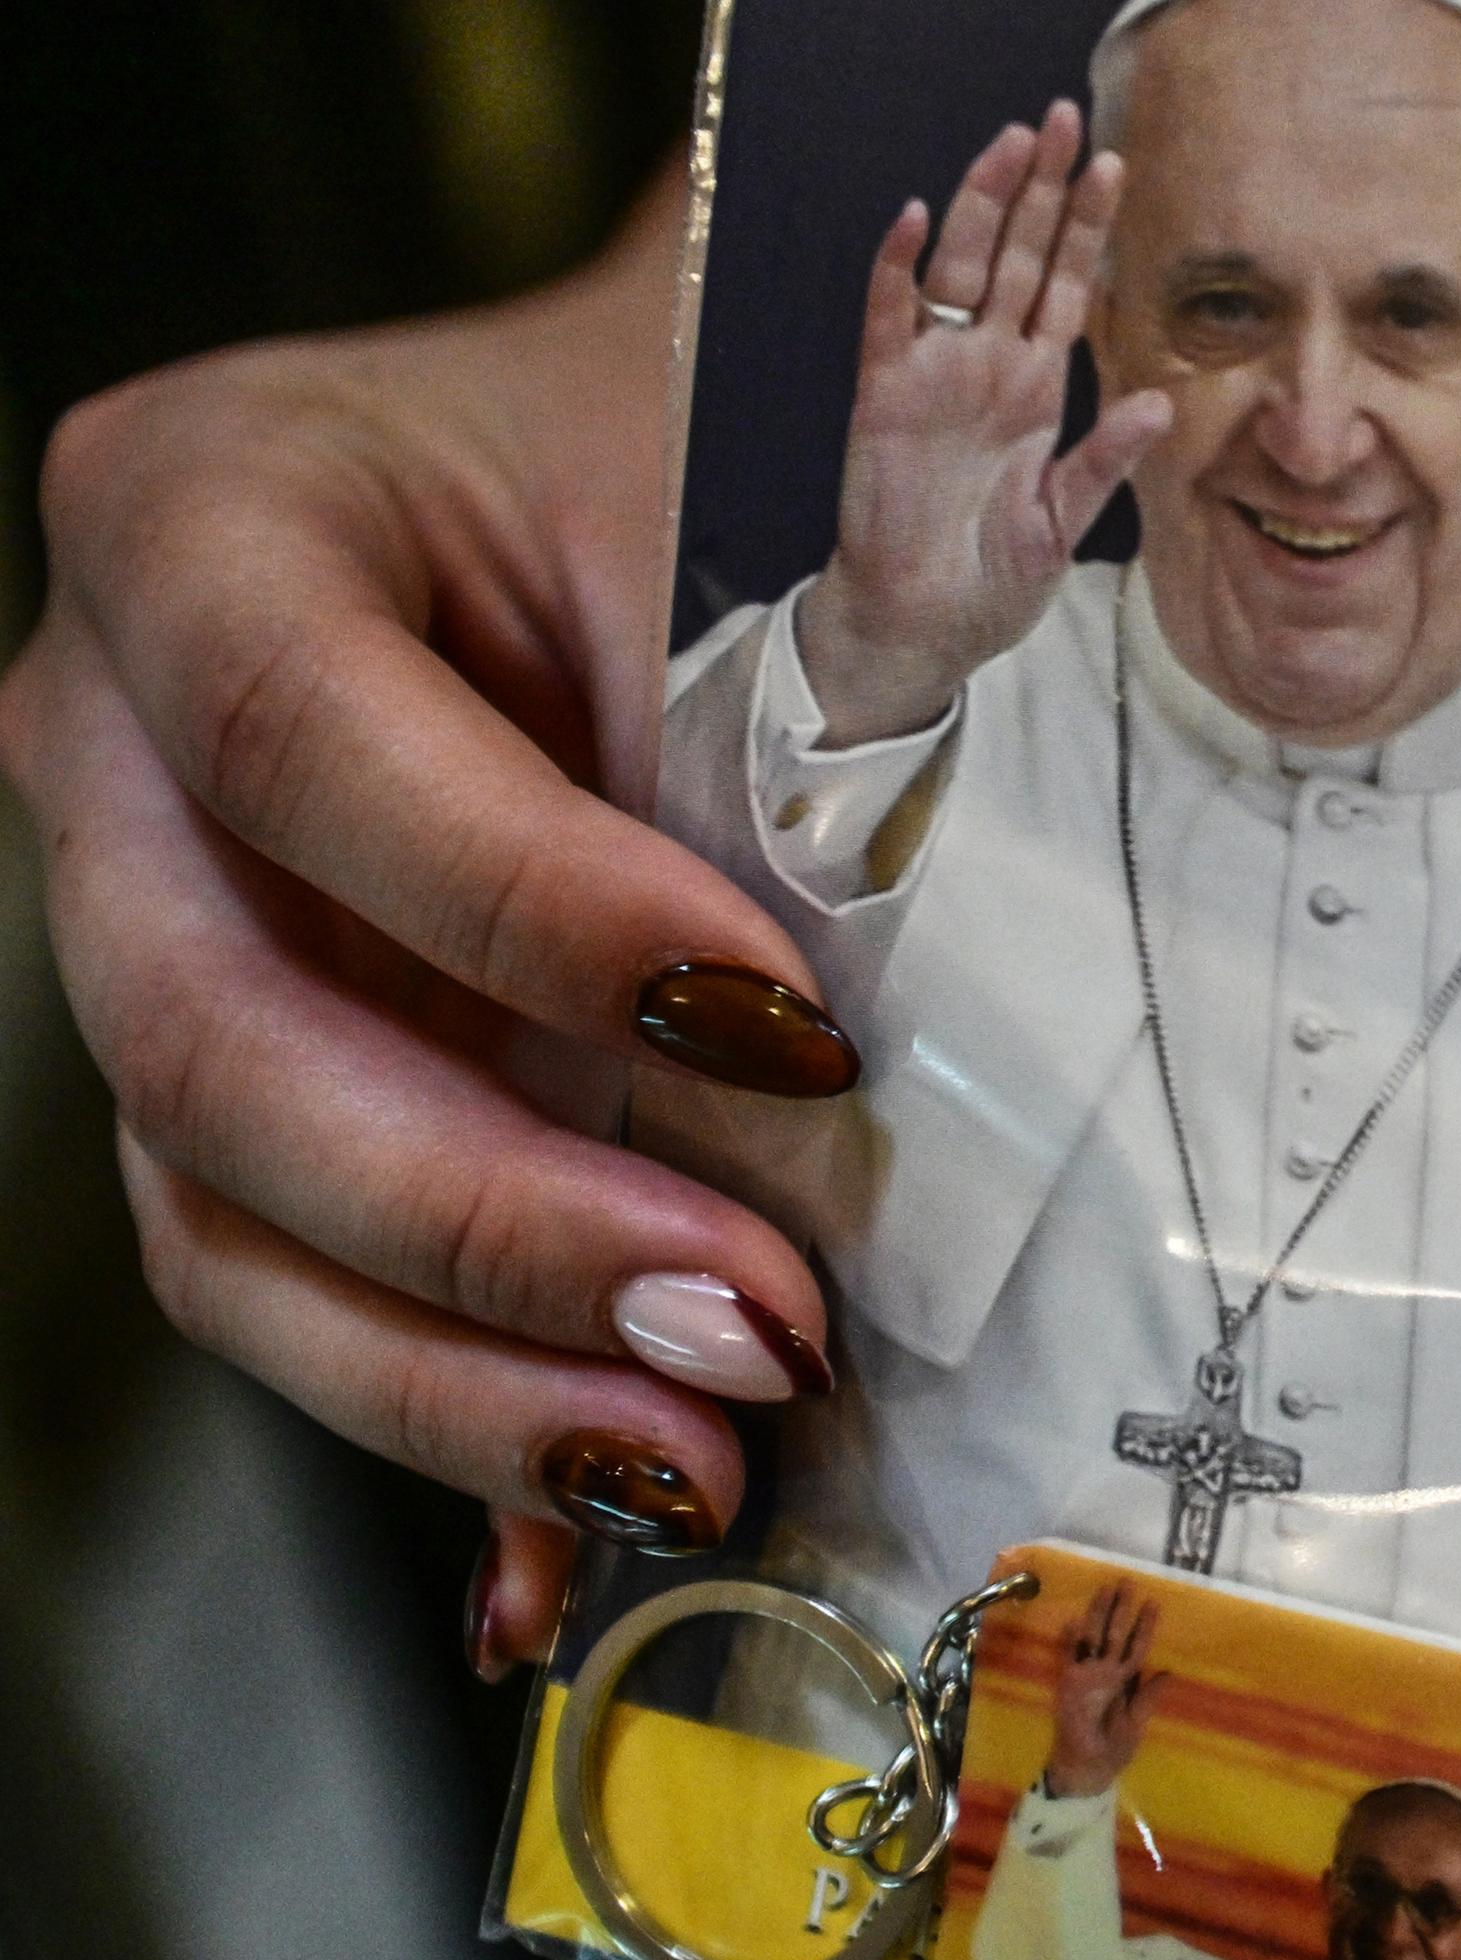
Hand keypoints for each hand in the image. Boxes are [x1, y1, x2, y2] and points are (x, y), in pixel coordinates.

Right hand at [0, 164, 850, 1664]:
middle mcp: (115, 729)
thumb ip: (767, 772)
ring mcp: (156, 922)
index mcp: (208, 513)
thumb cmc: (721, 447)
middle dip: (495, 1218)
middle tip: (751, 1326)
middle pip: (217, 1031)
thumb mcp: (744, 535)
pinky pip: (297, 1281)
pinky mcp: (250, 1075)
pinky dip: (453, 1415)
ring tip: (702, 1458)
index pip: (295, 737)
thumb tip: (845, 1101)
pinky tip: (585, 1536)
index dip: (522, 910)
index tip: (773, 1026)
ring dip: (466, 1371)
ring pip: (221, 1207)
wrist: (679, 423)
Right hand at [794, 102, 1171, 745]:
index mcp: (1035, 386)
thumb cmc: (992, 578)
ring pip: (958, 267)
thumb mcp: (1065, 518)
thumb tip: (1161, 400)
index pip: (1067, 286)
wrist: (926, 627)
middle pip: (1018, 254)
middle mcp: (986, 364)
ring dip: (982, 205)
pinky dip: (896, 271)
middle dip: (1042, 187)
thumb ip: (1107, 458)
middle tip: (1065, 118)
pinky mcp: (883, 397)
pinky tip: (911, 219)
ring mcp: (933, 373)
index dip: (1089, 226)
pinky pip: (888, 320)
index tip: (1116, 164)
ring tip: (1011, 142)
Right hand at [1043, 1585, 1162, 1798]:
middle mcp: (1106, 1673)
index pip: (1136, 1647)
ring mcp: (1086, 1677)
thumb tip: (1168, 1672)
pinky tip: (1073, 1623)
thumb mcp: (1137, 1724)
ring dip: (1097, 1616)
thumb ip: (1148, 1698)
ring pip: (1092, 1639)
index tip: (1153, 1603)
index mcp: (1125, 1681)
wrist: (1086, 1769)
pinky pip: (1068, 1659)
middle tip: (1126, 1582)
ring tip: (1104, 1592)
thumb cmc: (1114, 1750)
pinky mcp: (1067, 1686)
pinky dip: (1069, 1642)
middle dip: (1120, 1609)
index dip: (1145, 1627)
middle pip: (1114, 1634)